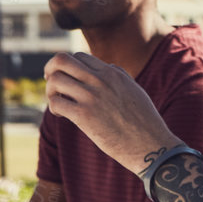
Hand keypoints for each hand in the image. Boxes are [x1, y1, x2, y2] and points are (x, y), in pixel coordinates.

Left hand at [44, 52, 180, 171]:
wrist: (152, 145)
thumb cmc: (145, 122)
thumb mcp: (135, 91)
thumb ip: (120, 77)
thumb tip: (108, 67)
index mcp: (112, 73)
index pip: (78, 56)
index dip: (69, 68)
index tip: (69, 81)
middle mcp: (100, 81)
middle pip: (60, 60)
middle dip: (50, 70)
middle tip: (53, 85)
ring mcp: (92, 97)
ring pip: (54, 80)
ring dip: (50, 91)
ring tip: (59, 103)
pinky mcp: (85, 116)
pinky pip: (56, 103)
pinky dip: (53, 108)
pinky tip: (63, 116)